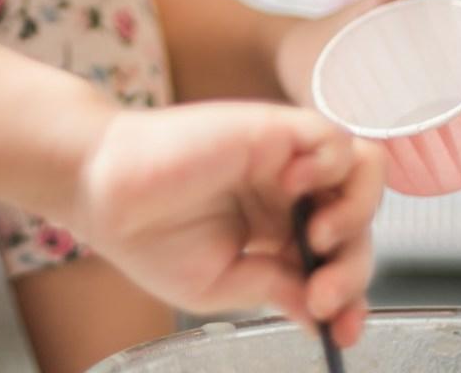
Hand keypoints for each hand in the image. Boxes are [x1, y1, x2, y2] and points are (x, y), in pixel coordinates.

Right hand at [69, 102, 382, 346]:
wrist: (101, 190)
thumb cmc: (144, 233)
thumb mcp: (218, 283)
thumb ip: (274, 287)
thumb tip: (323, 314)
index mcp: (273, 228)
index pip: (337, 257)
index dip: (351, 294)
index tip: (343, 331)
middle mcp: (283, 191)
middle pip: (356, 220)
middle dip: (352, 267)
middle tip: (322, 293)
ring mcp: (279, 159)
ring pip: (359, 172)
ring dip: (356, 212)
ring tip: (318, 239)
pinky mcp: (267, 128)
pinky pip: (329, 136)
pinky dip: (331, 165)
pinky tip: (293, 192)